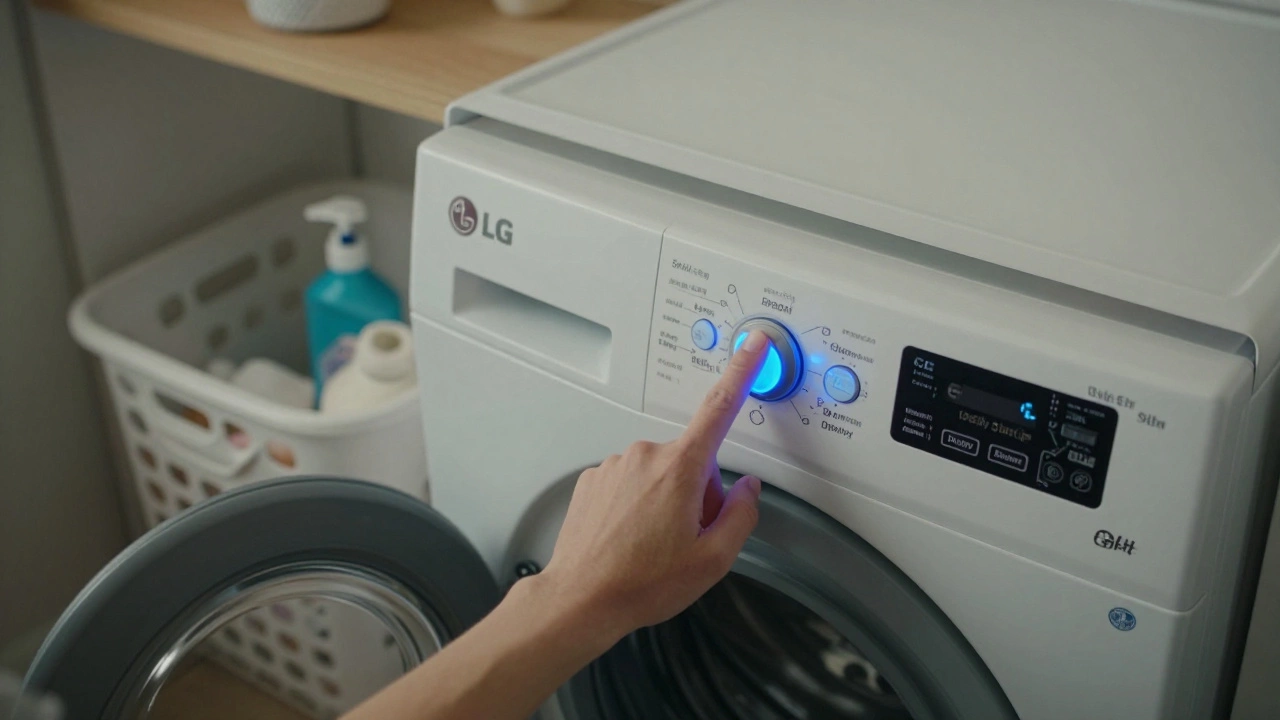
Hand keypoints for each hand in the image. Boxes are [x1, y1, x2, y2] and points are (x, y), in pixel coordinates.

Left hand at [538, 329, 769, 638]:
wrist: (581, 599)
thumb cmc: (640, 583)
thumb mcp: (713, 559)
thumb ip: (741, 515)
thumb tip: (747, 490)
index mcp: (680, 468)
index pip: (720, 407)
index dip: (742, 372)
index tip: (754, 346)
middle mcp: (645, 455)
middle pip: (693, 461)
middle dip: (699, 493)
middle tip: (686, 537)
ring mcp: (615, 466)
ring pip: (660, 473)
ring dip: (666, 500)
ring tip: (653, 545)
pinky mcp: (594, 479)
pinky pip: (630, 483)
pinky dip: (637, 506)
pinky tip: (631, 538)